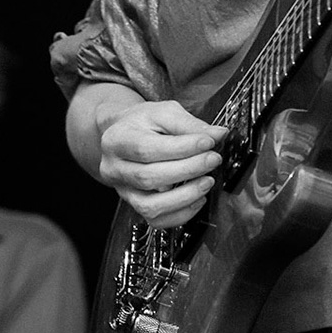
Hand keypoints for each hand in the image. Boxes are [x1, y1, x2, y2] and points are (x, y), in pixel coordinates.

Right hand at [95, 97, 229, 228]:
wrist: (124, 134)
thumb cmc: (143, 122)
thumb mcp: (163, 112)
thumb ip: (189, 124)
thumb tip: (218, 134)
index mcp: (117, 140)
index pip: (147, 149)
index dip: (182, 148)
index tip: (209, 142)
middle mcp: (113, 168)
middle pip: (149, 177)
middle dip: (187, 170)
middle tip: (213, 160)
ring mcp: (122, 190)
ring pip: (150, 205)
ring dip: (185, 196)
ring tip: (207, 181)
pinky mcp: (133, 204)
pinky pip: (155, 219)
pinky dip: (180, 214)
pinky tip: (197, 199)